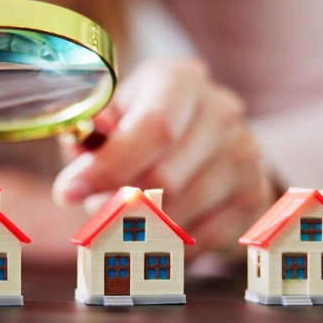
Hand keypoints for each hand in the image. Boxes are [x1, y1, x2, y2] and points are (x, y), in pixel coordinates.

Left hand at [52, 59, 276, 258]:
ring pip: (180, 211)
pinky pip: (200, 237)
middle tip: (94, 209)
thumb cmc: (143, 133)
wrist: (207, 151)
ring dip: (138, 225)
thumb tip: (77, 140)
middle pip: (164, 176)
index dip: (108, 165)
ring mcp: (244, 153)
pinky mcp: (253, 195)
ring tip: (121, 216)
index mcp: (180, 81)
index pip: (153, 128)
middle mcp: (221, 110)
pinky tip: (155, 229)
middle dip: (117, 203)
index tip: (68, 191)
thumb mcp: (114, 120)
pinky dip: (167, 241)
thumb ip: (93, 131)